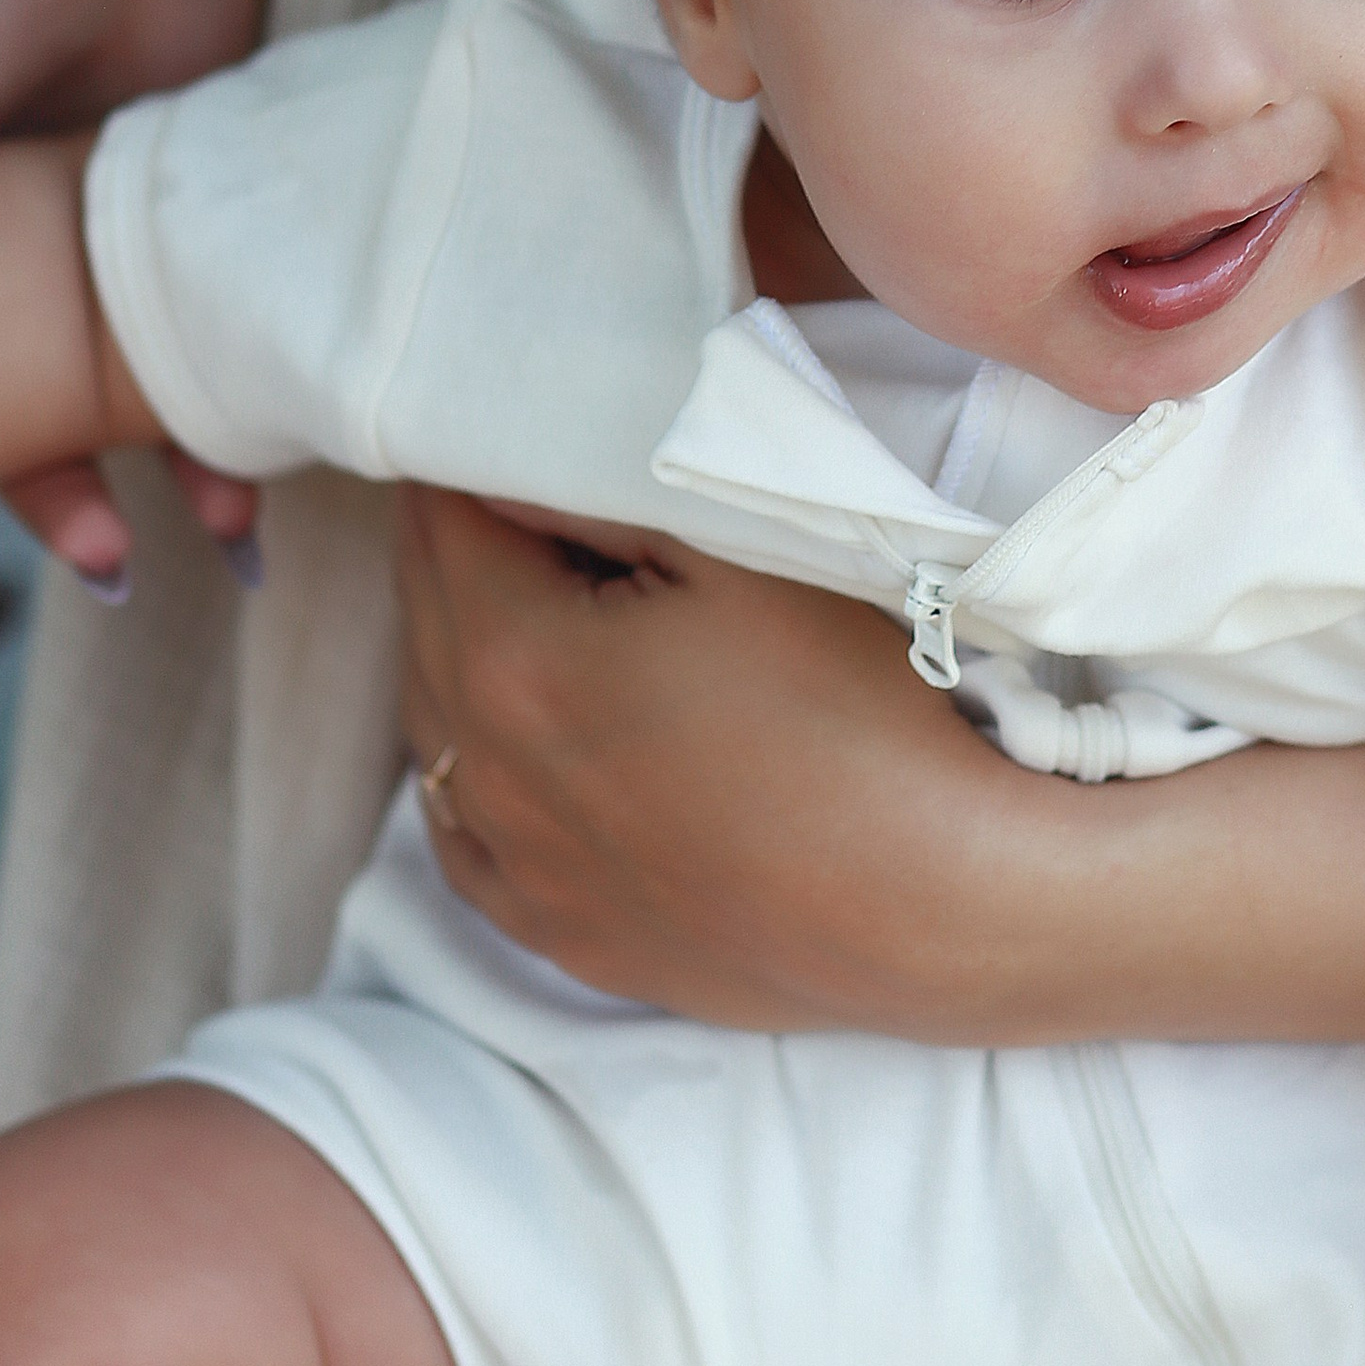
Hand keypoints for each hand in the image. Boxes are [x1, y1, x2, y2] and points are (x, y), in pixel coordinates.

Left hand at [396, 491, 1014, 1026]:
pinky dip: (473, 773)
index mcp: (514, 659)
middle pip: (425, 614)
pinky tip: (510, 745)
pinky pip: (465, 841)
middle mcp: (488, 772)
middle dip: (460, 542)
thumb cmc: (859, 711)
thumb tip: (515, 464)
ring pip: (435, 727)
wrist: (940, 904)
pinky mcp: (565, 935)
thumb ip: (604, 496)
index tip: (518, 430)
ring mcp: (520, 867)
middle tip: (522, 490)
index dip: (474, 460)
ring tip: (528, 599)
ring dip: (460, 649)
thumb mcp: (742, 556)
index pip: (443, 518)